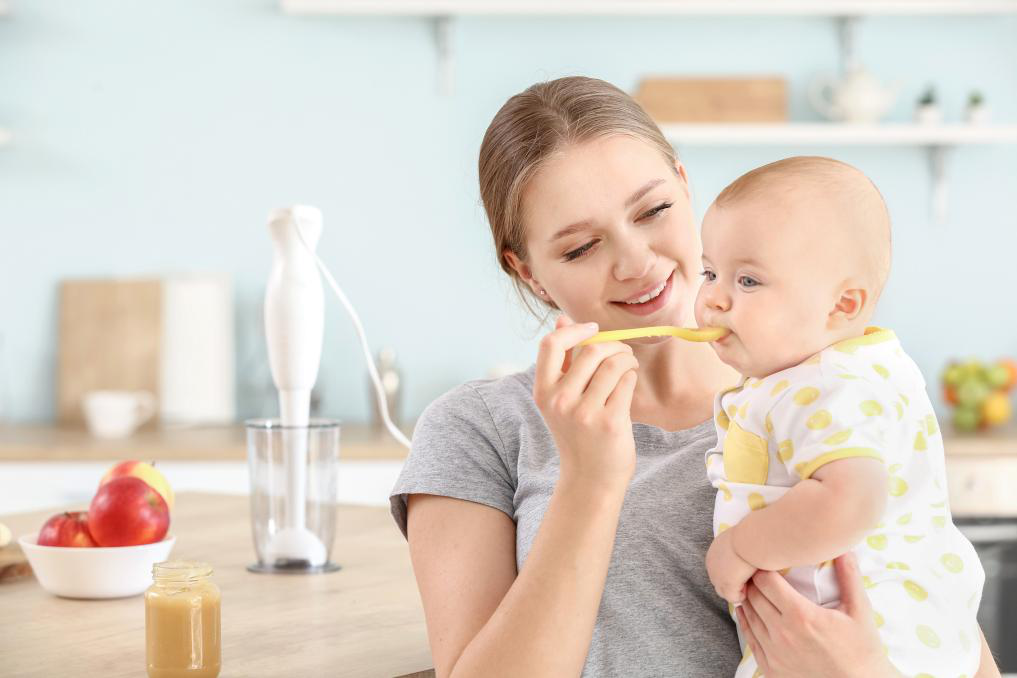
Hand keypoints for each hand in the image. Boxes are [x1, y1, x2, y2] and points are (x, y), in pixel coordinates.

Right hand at [533, 314, 638, 492]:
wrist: (591, 479)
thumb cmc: (579, 434)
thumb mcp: (560, 399)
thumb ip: (561, 361)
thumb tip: (561, 319)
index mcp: (543, 392)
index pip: (550, 344)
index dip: (574, 329)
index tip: (593, 330)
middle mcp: (560, 401)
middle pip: (590, 351)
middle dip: (613, 345)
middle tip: (622, 352)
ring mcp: (584, 413)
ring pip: (612, 364)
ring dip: (627, 358)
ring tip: (629, 365)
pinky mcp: (609, 422)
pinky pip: (626, 381)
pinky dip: (631, 377)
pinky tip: (629, 384)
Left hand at [706, 527, 755, 603]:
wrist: (751, 538)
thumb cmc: (751, 535)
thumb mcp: (741, 538)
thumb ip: (739, 547)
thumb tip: (749, 550)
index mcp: (714, 551)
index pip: (719, 568)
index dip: (733, 572)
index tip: (745, 572)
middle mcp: (711, 564)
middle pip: (719, 581)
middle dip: (733, 583)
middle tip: (750, 580)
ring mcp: (716, 576)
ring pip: (725, 592)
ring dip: (738, 590)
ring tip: (754, 584)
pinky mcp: (726, 585)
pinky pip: (734, 597)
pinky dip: (744, 595)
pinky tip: (754, 586)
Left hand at [737, 552, 898, 677]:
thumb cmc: (862, 649)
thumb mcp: (859, 611)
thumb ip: (849, 576)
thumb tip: (844, 548)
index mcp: (801, 616)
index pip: (765, 581)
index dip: (763, 567)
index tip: (767, 560)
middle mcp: (782, 634)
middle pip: (753, 595)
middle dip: (753, 581)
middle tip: (757, 571)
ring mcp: (774, 653)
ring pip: (747, 616)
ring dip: (748, 600)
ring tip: (752, 588)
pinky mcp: (771, 668)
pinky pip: (749, 639)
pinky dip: (746, 622)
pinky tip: (749, 612)